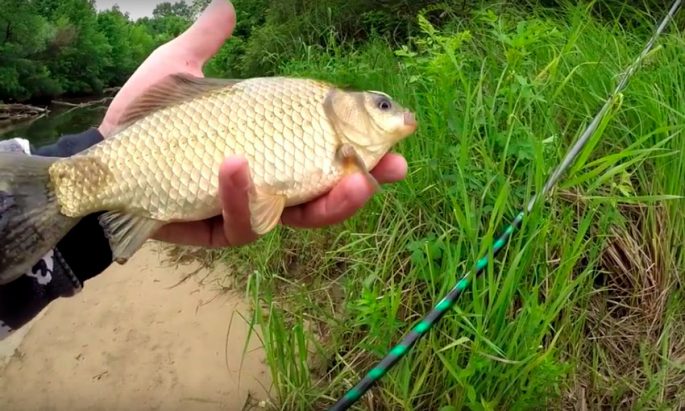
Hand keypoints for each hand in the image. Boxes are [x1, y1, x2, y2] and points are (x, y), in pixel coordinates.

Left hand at [100, 0, 407, 247]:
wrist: (103, 154)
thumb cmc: (146, 118)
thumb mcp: (179, 71)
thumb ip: (207, 43)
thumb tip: (227, 6)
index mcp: (270, 145)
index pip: (327, 149)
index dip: (363, 146)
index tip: (400, 136)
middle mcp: (266, 179)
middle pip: (323, 192)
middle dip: (358, 186)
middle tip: (387, 174)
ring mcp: (244, 207)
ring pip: (296, 216)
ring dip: (325, 202)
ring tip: (346, 182)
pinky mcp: (215, 228)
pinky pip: (242, 221)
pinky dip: (244, 195)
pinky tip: (239, 163)